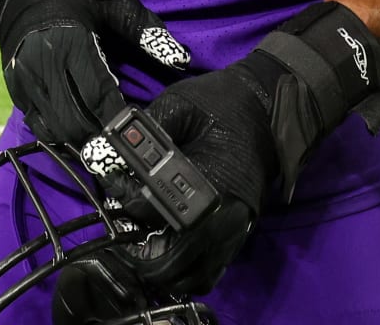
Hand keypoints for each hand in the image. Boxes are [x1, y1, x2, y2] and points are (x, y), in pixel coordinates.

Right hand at [0, 0, 189, 148]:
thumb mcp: (116, 0)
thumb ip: (147, 30)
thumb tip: (180, 60)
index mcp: (71, 42)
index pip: (97, 95)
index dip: (119, 119)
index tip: (140, 132)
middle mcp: (43, 65)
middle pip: (74, 121)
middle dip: (102, 137)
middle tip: (126, 142)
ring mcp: (25, 80)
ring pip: (55, 129)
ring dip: (82, 139)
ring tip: (107, 140)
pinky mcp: (15, 89)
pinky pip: (39, 125)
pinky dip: (61, 133)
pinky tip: (82, 128)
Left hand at [75, 1, 379, 301]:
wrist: (267, 108)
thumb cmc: (222, 103)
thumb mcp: (180, 103)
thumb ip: (148, 128)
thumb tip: (113, 149)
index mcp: (207, 180)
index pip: (150, 210)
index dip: (124, 199)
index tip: (114, 185)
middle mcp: (223, 216)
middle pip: (169, 260)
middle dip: (136, 247)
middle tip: (121, 224)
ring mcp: (233, 230)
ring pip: (189, 276)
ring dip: (159, 266)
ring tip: (138, 240)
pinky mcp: (239, 235)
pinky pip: (209, 272)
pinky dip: (184, 271)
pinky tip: (165, 250)